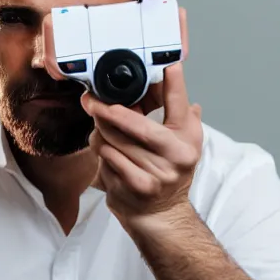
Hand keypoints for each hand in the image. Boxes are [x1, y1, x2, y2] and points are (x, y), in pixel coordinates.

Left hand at [80, 60, 202, 224]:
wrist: (161, 214)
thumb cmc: (170, 173)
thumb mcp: (184, 144)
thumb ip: (182, 115)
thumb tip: (180, 86)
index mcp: (187, 142)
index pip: (180, 106)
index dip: (174, 83)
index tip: (168, 64)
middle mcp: (175, 158)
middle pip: (135, 124)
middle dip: (109, 110)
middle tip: (91, 100)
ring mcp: (154, 174)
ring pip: (114, 140)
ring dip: (100, 131)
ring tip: (100, 128)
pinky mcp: (132, 187)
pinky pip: (106, 158)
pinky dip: (100, 151)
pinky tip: (104, 151)